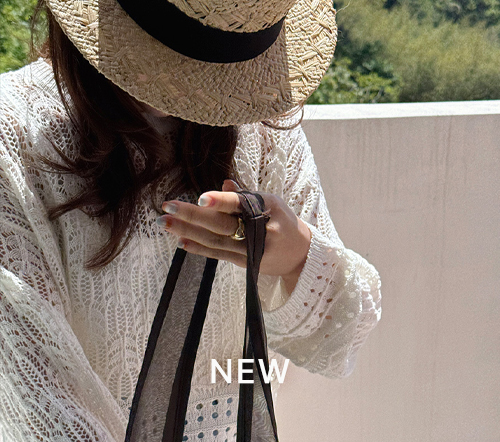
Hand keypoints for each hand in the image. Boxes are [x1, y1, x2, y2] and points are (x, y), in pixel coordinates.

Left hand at [156, 180, 310, 293]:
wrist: (301, 253)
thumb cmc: (282, 221)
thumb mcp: (270, 202)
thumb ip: (245, 195)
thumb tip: (224, 181)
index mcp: (267, 207)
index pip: (240, 203)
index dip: (221, 201)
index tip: (200, 198)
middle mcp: (261, 229)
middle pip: (222, 224)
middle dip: (193, 216)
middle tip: (167, 207)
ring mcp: (254, 250)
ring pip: (216, 241)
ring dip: (188, 232)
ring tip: (165, 223)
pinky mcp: (247, 264)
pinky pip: (219, 255)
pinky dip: (199, 249)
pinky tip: (181, 242)